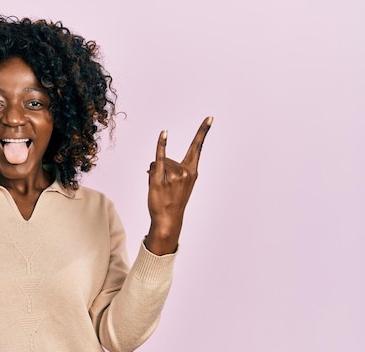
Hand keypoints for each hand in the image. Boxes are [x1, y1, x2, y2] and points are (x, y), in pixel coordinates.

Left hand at [144, 116, 212, 254]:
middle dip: (161, 170)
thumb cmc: (171, 202)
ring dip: (154, 173)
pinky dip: (161, 145)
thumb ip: (171, 169)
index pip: (197, 148)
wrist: (168, 220)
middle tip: (165, 188)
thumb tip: (154, 163)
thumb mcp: (178, 185)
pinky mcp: (161, 178)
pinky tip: (164, 133)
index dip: (203, 131)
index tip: (210, 117)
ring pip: (158, 162)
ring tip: (160, 189)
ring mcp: (174, 175)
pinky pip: (159, 158)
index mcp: (192, 172)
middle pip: (167, 159)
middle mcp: (185, 171)